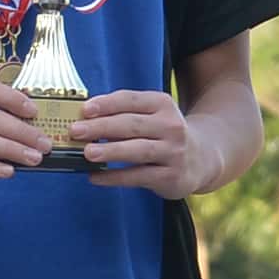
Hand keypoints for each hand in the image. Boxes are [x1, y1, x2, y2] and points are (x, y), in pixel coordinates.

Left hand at [59, 83, 205, 195]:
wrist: (202, 158)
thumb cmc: (163, 134)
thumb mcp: (152, 116)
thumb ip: (124, 114)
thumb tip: (84, 119)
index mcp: (162, 104)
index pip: (131, 100)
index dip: (107, 104)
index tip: (84, 110)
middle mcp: (171, 126)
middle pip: (132, 125)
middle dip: (101, 127)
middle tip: (76, 131)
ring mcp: (174, 151)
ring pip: (138, 150)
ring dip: (110, 151)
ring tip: (87, 153)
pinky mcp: (171, 176)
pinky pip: (139, 176)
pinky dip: (115, 177)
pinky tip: (95, 177)